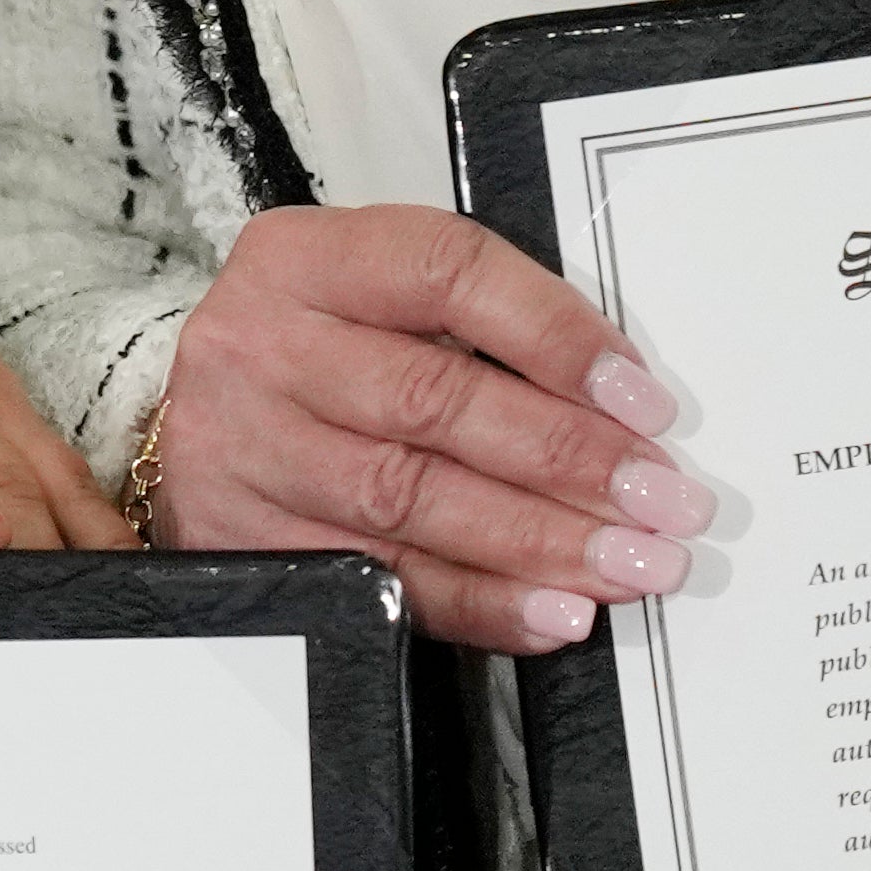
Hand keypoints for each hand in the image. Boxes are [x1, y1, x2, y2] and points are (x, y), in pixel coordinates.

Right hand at [152, 205, 703, 657]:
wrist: (209, 422)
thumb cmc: (321, 354)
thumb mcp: (381, 300)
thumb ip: (485, 330)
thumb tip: (625, 411)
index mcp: (305, 260)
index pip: (445, 274)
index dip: (557, 338)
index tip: (643, 401)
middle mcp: (259, 344)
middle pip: (431, 400)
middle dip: (568, 458)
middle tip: (661, 501)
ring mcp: (243, 445)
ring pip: (407, 497)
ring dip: (537, 539)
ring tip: (629, 563)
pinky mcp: (243, 537)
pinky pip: (377, 581)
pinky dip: (477, 602)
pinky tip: (550, 610)